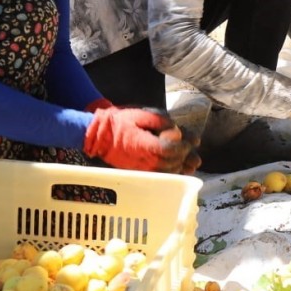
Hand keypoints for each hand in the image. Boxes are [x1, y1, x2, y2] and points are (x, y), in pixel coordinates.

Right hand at [84, 105, 199, 173]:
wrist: (97, 136)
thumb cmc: (119, 122)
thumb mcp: (140, 114)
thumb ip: (160, 121)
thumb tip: (177, 130)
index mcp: (143, 145)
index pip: (169, 150)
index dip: (183, 147)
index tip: (192, 141)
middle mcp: (143, 160)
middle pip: (171, 163)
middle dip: (186, 157)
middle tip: (192, 149)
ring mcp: (140, 169)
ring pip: (166, 173)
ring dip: (181, 168)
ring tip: (191, 162)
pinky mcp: (138, 172)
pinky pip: (158, 176)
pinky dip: (171, 173)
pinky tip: (179, 168)